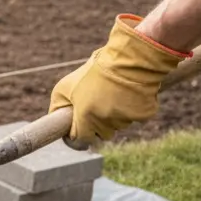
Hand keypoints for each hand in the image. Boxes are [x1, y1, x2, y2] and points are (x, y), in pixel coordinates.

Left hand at [50, 15, 188, 147]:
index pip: (81, 140)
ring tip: (113, 93)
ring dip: (115, 114)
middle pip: (101, 134)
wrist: (128, 59)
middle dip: (97, 124)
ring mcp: (126, 119)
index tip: (77, 130)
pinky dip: (132, 108)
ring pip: (119, 125)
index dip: (78, 135)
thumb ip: (59, 106)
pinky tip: (129, 93)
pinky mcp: (143, 115)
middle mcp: (106, 122)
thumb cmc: (94, 71)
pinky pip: (135, 117)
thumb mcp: (65, 86)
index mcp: (85, 117)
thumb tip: (57, 120)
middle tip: (98, 105)